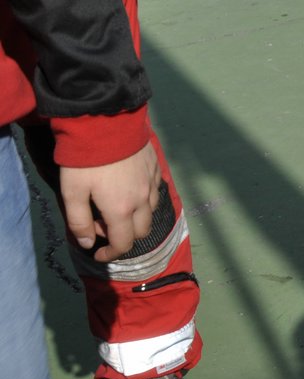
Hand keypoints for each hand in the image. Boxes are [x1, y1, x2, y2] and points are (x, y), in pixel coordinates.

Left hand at [59, 142, 160, 262]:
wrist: (108, 124)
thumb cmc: (86, 161)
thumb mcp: (72, 192)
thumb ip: (79, 222)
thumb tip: (88, 244)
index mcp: (121, 210)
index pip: (123, 243)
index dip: (111, 254)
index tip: (99, 254)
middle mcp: (142, 201)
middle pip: (141, 231)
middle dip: (125, 237)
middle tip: (104, 226)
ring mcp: (151, 183)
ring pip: (151, 212)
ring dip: (137, 218)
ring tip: (119, 208)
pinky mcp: (155, 168)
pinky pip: (155, 192)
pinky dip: (145, 200)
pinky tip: (131, 189)